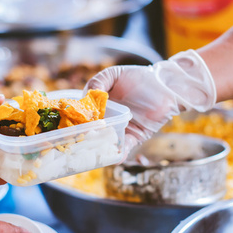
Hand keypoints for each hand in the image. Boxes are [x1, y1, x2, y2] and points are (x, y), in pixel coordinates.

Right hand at [86, 50, 216, 153]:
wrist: (166, 86)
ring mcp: (120, 129)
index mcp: (99, 106)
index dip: (73, 121)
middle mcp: (106, 119)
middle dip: (82, 138)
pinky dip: (119, 154)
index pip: (82, 115)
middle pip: (91, 132)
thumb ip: (98, 81)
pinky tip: (114, 157)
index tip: (65, 125)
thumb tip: (86, 96)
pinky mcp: (134, 136)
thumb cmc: (140, 78)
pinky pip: (124, 147)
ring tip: (89, 152)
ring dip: (98, 147)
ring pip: (105, 142)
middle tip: (73, 143)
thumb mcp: (114, 74)